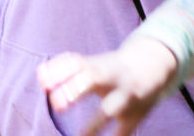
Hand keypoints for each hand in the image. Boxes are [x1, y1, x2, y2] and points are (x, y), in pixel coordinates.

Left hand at [36, 36, 179, 135]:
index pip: (77, 64)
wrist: (153, 65)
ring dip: (94, 123)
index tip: (43, 83)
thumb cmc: (113, 69)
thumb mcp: (94, 64)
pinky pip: (124, 132)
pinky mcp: (135, 116)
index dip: (59, 73)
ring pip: (110, 109)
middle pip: (93, 80)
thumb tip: (40, 76)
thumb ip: (66, 69)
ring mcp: (126, 97)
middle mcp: (112, 79)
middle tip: (57, 104)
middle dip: (75, 90)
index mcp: (99, 65)